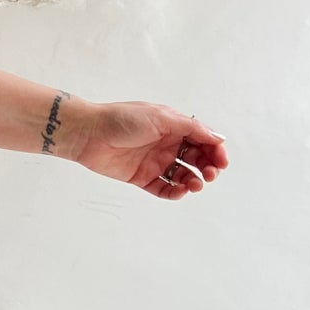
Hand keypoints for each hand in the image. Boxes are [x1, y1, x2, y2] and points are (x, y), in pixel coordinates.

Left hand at [72, 100, 227, 198]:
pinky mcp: (141, 177)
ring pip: (183, 176)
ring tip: (194, 184)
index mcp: (174, 127)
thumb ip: (191, 128)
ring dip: (193, 181)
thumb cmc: (122, 119)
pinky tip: (180, 191)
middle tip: (209, 174)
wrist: (88, 133)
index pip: (203, 140)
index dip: (216, 151)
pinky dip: (174, 192)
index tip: (221, 162)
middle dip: (208, 168)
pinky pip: (163, 188)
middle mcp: (167, 144)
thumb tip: (218, 137)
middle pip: (197, 159)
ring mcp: (155, 161)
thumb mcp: (162, 117)